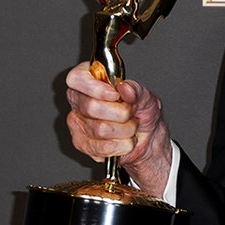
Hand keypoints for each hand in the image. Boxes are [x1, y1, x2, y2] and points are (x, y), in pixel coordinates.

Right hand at [64, 62, 171, 196]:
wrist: (148, 137)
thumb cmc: (142, 113)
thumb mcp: (146, 97)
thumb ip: (137, 90)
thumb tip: (124, 87)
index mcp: (90, 81)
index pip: (76, 78)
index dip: (95, 87)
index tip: (114, 94)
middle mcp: (79, 100)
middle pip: (91, 106)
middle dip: (121, 112)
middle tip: (130, 111)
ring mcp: (77, 123)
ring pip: (100, 128)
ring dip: (125, 130)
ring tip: (130, 126)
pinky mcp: (81, 144)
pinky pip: (102, 147)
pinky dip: (122, 145)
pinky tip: (124, 140)